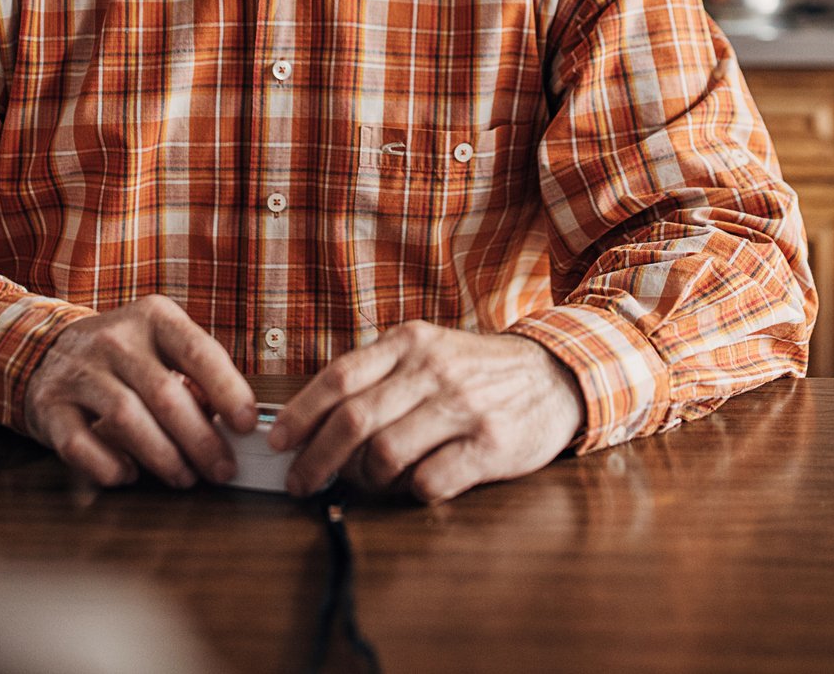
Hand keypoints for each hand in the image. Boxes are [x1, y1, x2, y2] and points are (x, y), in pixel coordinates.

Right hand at [20, 294, 256, 489]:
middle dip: (200, 439)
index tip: (248, 425)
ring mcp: (78, 371)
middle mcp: (114, 338)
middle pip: (165, 393)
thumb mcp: (161, 347)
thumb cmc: (123, 356)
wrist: (48, 348)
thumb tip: (236, 428)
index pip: (198, 351)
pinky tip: (128, 475)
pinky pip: (79, 443)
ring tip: (184, 477)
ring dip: (162, 457)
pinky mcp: (50, 405)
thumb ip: (196, 377)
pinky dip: (107, 466)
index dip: (228, 390)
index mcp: (153, 317)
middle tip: (222, 470)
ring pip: (126, 418)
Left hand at [269, 321, 584, 503]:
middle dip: (315, 460)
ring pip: (385, 454)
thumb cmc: (477, 371)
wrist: (556, 374)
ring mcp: (463, 407)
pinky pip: (430, 481)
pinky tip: (413, 486)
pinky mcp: (490, 445)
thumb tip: (313, 421)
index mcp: (410, 342)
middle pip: (353, 420)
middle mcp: (434, 370)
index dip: (301, 414)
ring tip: (366, 482)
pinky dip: (410, 492)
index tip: (277, 442)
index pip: (339, 378)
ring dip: (364, 479)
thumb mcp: (428, 351)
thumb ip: (378, 376)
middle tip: (300, 482)